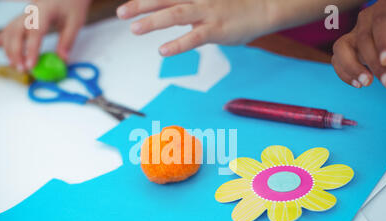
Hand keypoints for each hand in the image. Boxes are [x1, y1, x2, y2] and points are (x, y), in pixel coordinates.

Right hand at [0, 0, 91, 70]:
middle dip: (16, 52)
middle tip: (22, 69)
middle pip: (16, 31)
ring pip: (9, 30)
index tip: (31, 65)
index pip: (35, 31)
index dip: (31, 49)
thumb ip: (68, 40)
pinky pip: (9, 27)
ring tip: (15, 65)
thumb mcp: (75, 22)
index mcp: (45, 11)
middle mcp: (30, 11)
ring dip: (9, 48)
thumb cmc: (71, 4)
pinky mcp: (23, 17)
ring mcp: (24, 14)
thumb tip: (62, 60)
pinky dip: (2, 37)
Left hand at [116, 0, 274, 55]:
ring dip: (153, 21)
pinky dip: (177, 44)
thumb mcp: (208, 0)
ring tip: (134, 29)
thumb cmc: (236, 5)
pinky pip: (194, 38)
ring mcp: (207, 13)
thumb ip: (189, 6)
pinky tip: (163, 51)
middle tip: (120, 13)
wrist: (264, 6)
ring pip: (175, 14)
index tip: (127, 4)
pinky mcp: (217, 29)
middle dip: (140, 5)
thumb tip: (172, 12)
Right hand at [332, 0, 385, 88]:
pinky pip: (337, 61)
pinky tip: (358, 84)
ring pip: (341, 48)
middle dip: (373, 63)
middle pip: (362, 40)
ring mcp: (352, 35)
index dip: (383, 43)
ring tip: (366, 83)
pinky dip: (345, 74)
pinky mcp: (344, 50)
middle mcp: (365, 20)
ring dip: (352, 68)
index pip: (381, 23)